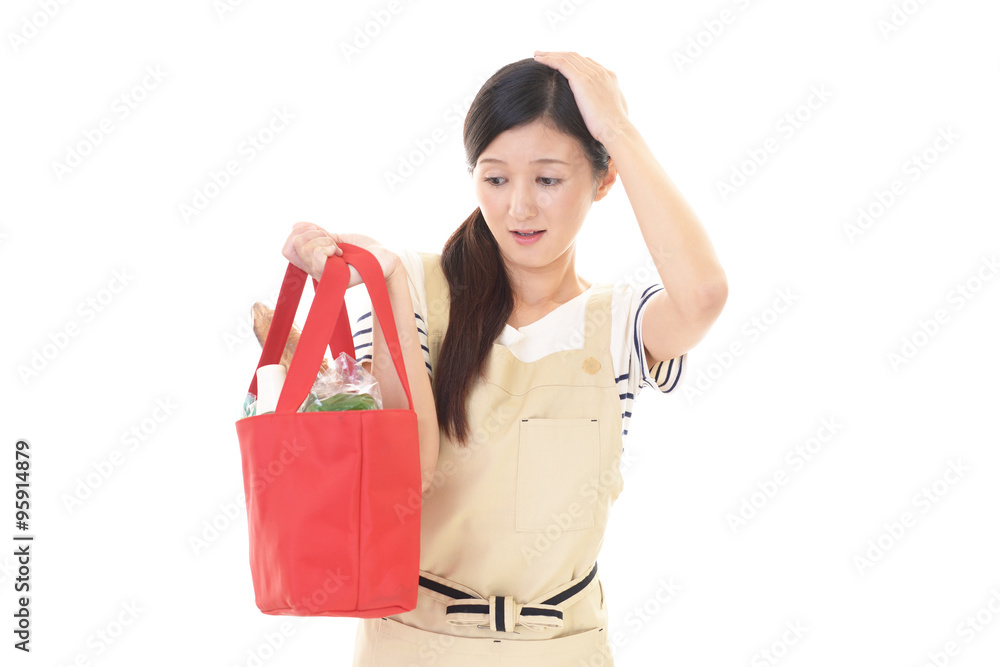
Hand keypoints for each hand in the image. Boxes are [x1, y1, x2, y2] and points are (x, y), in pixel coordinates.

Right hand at [281, 222, 399, 284]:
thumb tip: (296, 226)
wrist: (382, 257)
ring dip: (324, 240)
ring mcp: (321, 275)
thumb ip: (316, 233)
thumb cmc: (362, 248)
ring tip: (338, 248)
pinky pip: (315, 258)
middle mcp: (314, 270)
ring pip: (304, 249)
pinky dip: (327, 247)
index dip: (297, 233)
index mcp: (312, 261)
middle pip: (294, 244)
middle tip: (333, 241)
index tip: (319, 229)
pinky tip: (339, 252)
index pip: (287, 248)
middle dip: (314, 234)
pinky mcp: (331, 278)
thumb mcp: (335, 236)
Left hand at [533, 50, 631, 144]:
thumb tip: (600, 109)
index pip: (586, 63)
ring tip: (537, 55)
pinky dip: (549, 59)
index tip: (558, 64)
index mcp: (609, 77)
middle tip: (542, 54)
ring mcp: (592, 74)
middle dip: (558, 54)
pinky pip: (562, 63)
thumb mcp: (613, 111)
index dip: (571, 61)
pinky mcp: (582, 80)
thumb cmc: (614, 129)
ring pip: (567, 57)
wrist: (616, 130)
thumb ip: (605, 104)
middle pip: (575, 57)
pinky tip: (538, 60)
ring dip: (550, 54)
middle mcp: (601, 72)